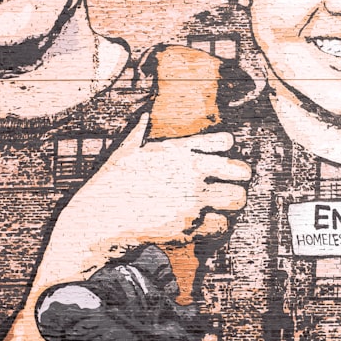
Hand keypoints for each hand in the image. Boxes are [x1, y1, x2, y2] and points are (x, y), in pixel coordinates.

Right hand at [51, 113, 251, 267]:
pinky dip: (217, 224)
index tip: (221, 156)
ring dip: (233, 201)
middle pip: (240, 171)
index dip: (226, 148)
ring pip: (237, 198)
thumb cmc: (111, 183)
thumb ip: (140, 133)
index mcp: (179, 150)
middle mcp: (191, 172)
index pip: (223, 142)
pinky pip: (222, 224)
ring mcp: (193, 198)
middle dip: (239, 177)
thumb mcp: (125, 152)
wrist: (100, 218)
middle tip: (235, 183)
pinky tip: (208, 222)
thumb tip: (143, 116)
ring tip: (225, 204)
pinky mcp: (191, 224)